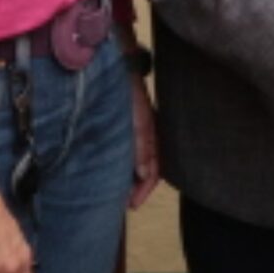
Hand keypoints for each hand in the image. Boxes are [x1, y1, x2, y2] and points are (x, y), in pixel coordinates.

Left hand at [126, 68, 160, 208]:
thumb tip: (144, 174)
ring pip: (142, 161)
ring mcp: (141, 130)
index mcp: (155, 137)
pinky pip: (134, 150)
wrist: (118, 68)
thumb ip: (142, 147)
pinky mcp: (131, 125)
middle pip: (150, 169)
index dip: (144, 190)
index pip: (155, 171)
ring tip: (122, 191)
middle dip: (140, 188)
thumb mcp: (138, 122)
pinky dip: (129, 164)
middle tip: (126, 203)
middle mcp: (150, 135)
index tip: (132, 205)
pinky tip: (120, 168)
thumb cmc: (129, 94)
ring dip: (133, 178)